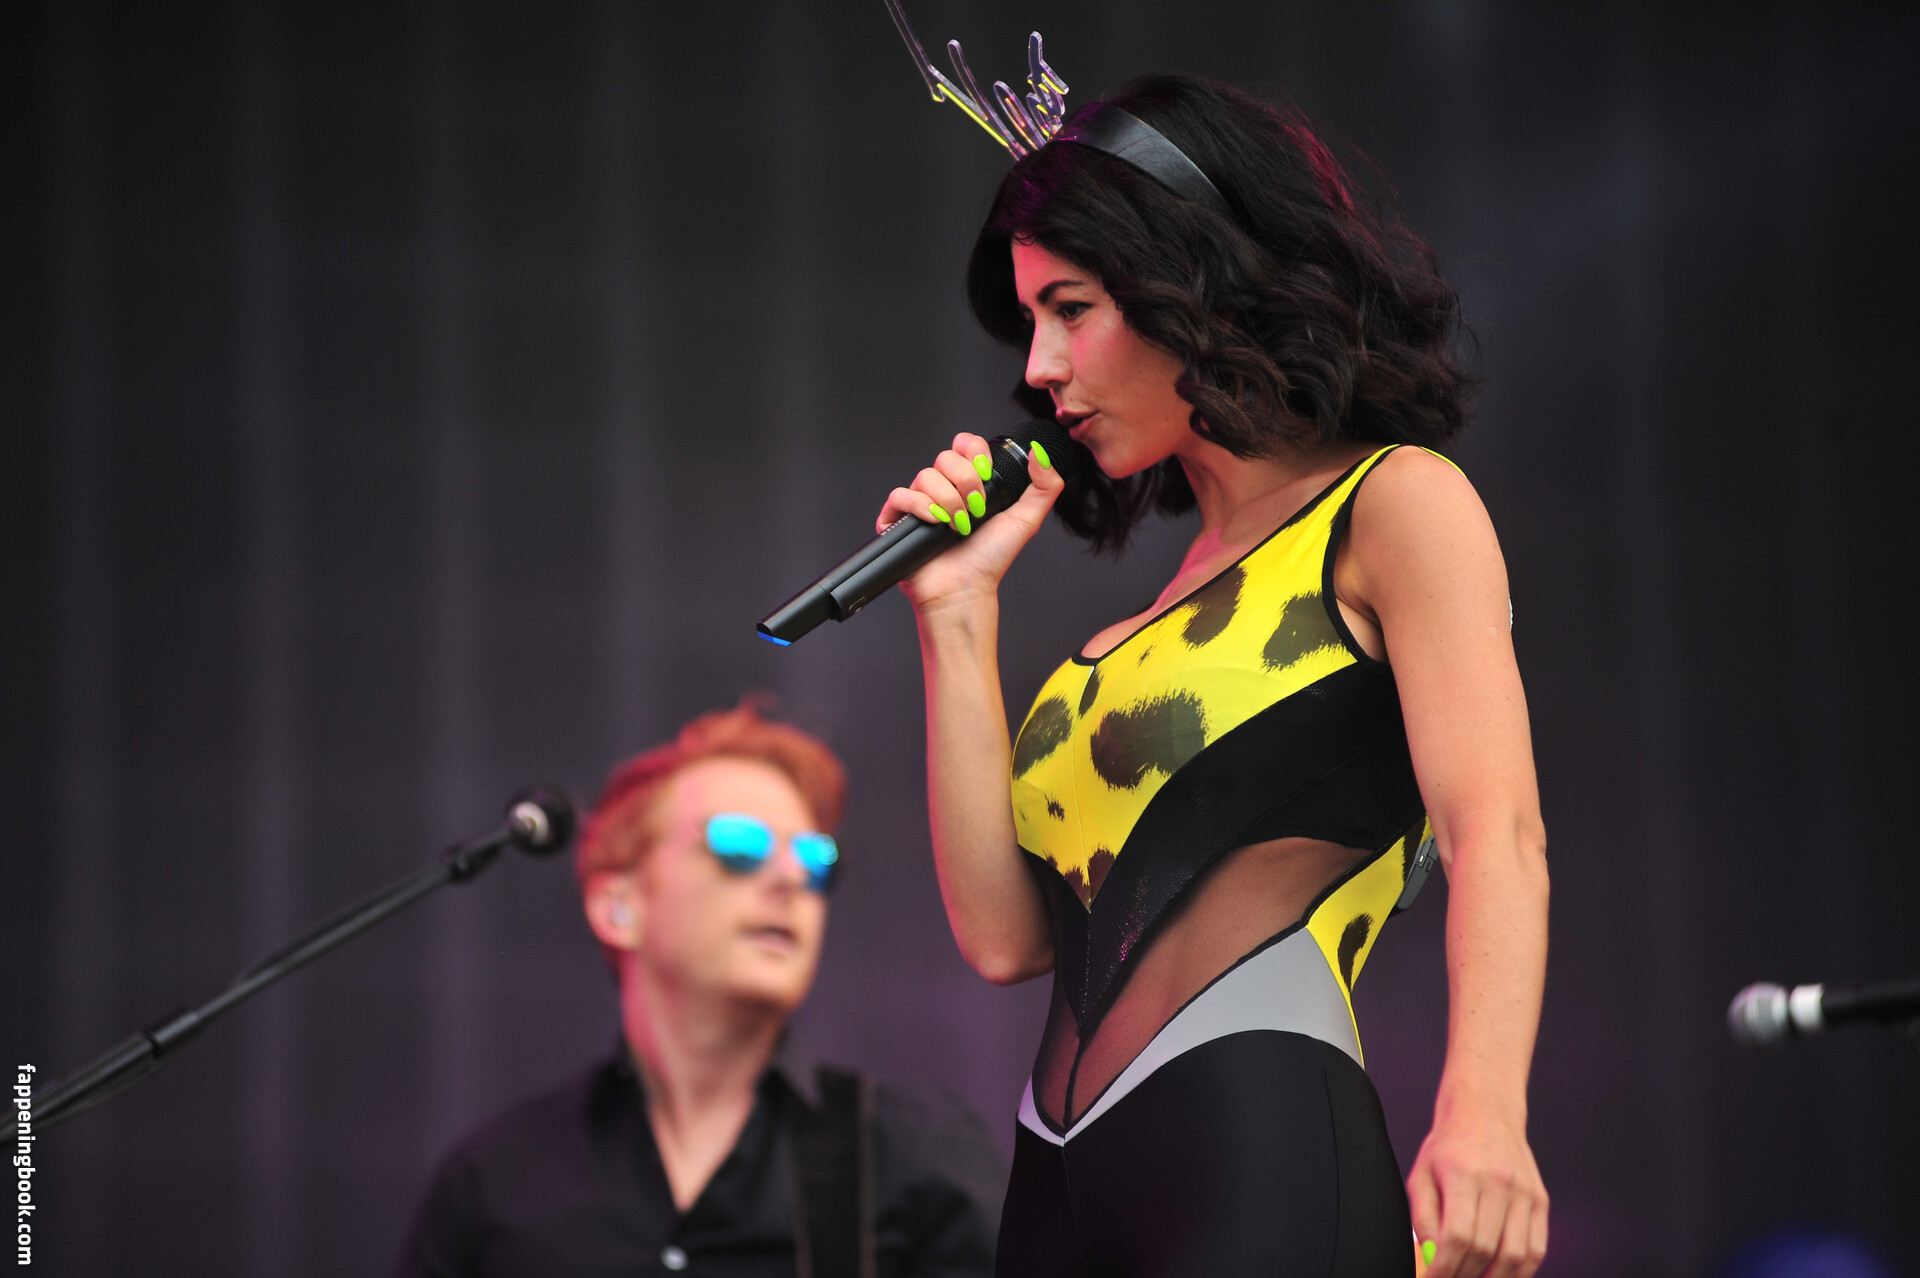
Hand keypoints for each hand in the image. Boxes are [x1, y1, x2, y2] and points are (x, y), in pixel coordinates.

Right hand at [874, 432, 1063, 612]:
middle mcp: (944, 489)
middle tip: (977, 508)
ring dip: (948, 500)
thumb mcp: (1027, 520)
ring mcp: (920, 503)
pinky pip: (900, 495)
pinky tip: (936, 523)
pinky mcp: (898, 519)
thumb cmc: (990, 560)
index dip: (974, 451)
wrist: (965, 590)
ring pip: (924, 475)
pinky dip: (919, 506)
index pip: (965, 444)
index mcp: (969, 483)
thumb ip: (1045, 486)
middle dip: (966, 481)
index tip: (986, 473)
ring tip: (958, 526)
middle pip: (945, 457)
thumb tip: (1040, 453)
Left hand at [1408, 1106, 1547, 1277]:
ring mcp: (1525, 1192)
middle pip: (1486, 1249)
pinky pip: (1536, 1249)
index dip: (1445, 1268)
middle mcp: (1499, 1183)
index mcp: (1464, 1174)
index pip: (1458, 1236)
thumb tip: (1431, 1259)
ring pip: (1516, 1255)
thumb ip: (1424, 1219)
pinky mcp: (1540, 1200)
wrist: (1486, 1113)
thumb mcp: (1421, 1175)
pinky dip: (1520, 1271)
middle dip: (1465, 1276)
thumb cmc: (1449, 1146)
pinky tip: (1501, 1274)